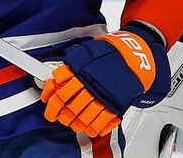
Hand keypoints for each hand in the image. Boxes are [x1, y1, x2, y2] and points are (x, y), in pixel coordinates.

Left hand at [41, 24, 169, 136]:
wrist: (134, 56)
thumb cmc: (108, 54)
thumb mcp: (85, 52)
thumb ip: (70, 64)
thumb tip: (55, 77)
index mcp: (81, 70)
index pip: (60, 88)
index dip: (51, 99)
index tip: (48, 103)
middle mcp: (91, 84)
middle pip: (70, 104)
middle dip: (60, 114)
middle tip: (56, 116)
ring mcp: (104, 96)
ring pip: (84, 115)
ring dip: (75, 123)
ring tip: (71, 124)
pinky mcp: (117, 104)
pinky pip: (103, 121)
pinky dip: (95, 127)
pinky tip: (89, 128)